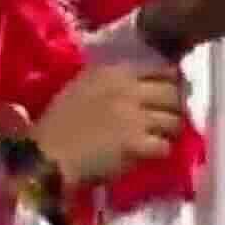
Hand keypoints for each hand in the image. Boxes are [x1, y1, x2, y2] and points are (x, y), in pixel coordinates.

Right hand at [31, 65, 184, 185]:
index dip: (171, 82)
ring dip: (171, 131)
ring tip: (161, 136)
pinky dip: (160, 150)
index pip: (160, 69)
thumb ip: (112, 82)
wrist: (48, 154)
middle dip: (175, 107)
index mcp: (112, 72)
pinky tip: (150, 153)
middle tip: (169, 117)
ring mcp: (134, 116)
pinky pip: (165, 145)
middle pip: (173, 94)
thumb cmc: (59, 122)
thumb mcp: (82, 86)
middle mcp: (127, 89)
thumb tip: (143, 86)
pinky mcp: (136, 143)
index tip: (169, 92)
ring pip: (174, 120)